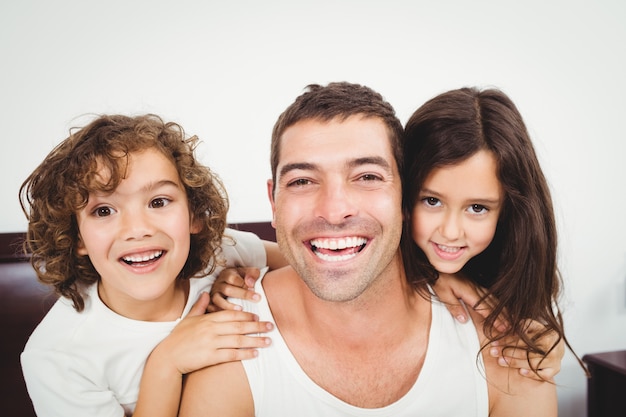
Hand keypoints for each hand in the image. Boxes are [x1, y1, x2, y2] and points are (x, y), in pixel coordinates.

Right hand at [152, 292, 272, 374]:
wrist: (167, 358)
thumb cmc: (178, 338)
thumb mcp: (188, 319)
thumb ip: (200, 306)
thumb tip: (207, 293)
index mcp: (207, 319)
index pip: (231, 315)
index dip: (246, 316)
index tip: (258, 317)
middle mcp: (211, 330)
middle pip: (238, 327)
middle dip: (257, 326)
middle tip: (270, 326)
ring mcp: (211, 343)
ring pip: (238, 341)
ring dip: (255, 341)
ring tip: (268, 341)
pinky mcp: (210, 357)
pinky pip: (231, 355)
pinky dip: (244, 354)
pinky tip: (255, 353)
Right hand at [208, 267, 261, 311]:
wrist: (228, 285)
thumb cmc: (240, 279)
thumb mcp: (247, 273)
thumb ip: (252, 274)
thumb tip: (251, 282)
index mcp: (227, 274)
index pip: (233, 278)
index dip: (244, 284)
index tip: (255, 289)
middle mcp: (218, 284)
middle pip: (227, 289)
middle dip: (242, 294)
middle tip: (256, 299)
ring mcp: (213, 294)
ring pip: (217, 300)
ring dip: (229, 306)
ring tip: (240, 309)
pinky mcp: (210, 304)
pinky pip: (211, 309)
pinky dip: (219, 313)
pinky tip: (229, 318)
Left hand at [432, 273, 504, 329]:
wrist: (437, 266)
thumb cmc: (438, 280)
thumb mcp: (442, 294)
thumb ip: (453, 306)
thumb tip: (464, 320)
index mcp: (468, 292)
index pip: (484, 308)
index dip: (495, 319)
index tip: (503, 328)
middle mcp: (475, 288)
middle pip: (492, 304)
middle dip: (503, 316)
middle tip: (512, 328)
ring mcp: (476, 285)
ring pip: (493, 298)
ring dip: (502, 309)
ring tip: (510, 319)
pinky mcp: (474, 284)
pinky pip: (489, 294)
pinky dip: (497, 302)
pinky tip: (500, 306)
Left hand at [489, 319, 563, 380]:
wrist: (555, 344)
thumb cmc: (540, 334)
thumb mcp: (533, 325)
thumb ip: (523, 325)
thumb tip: (510, 328)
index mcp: (547, 335)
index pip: (523, 340)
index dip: (507, 341)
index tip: (494, 343)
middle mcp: (552, 349)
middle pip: (526, 352)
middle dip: (506, 352)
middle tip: (493, 352)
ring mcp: (554, 361)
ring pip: (532, 364)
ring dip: (514, 363)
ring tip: (501, 361)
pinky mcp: (555, 370)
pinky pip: (543, 375)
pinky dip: (532, 374)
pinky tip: (521, 372)